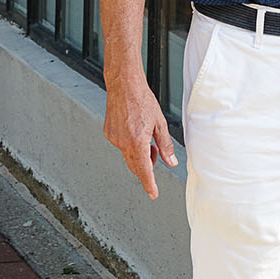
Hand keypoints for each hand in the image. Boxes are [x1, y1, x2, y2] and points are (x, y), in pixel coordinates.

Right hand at [103, 74, 178, 198]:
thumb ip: (165, 145)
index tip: (153, 193)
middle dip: (146, 164)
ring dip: (138, 153)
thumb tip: (170, 160)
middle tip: (155, 151)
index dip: (150, 184)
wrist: (124, 85)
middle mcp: (123, 142)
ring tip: (145, 135)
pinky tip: (133, 129)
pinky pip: (120, 145)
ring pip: (128, 155)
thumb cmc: (141, 99)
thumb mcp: (160, 123)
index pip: (145, 170)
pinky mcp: (108, 133)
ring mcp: (114, 138)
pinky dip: (129, 143)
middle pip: (135, 165)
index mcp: (137, 141)